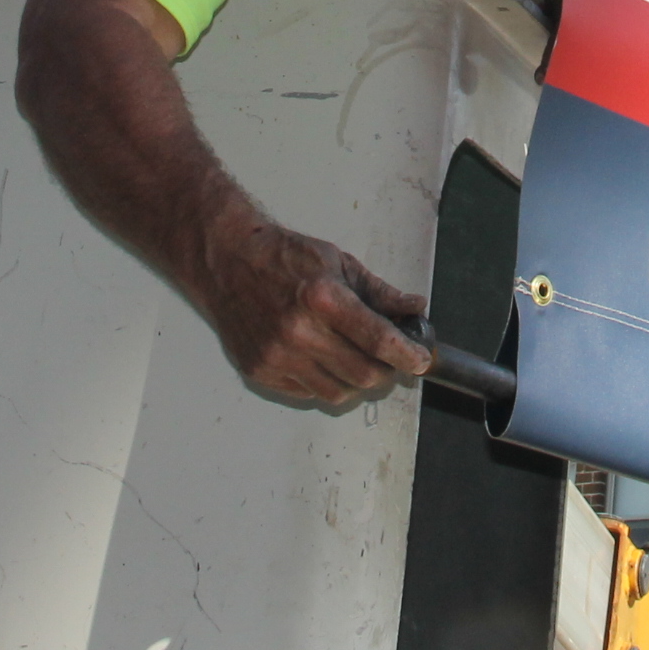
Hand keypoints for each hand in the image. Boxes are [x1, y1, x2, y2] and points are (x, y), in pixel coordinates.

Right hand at [197, 215, 431, 406]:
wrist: (227, 262)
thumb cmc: (283, 256)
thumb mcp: (338, 262)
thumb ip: (379, 291)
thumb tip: (414, 308)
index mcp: (322, 298)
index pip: (379, 340)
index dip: (407, 355)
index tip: (421, 359)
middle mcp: (299, 332)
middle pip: (363, 374)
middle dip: (387, 371)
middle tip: (391, 360)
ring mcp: (277, 357)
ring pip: (338, 392)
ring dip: (358, 382)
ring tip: (358, 360)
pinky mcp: (260, 372)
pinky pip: (308, 393)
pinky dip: (325, 382)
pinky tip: (324, 359)